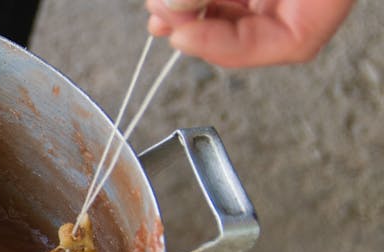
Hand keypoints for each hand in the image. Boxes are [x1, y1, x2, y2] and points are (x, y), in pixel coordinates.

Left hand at [146, 0, 355, 67]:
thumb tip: (175, 6)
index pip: (292, 44)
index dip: (229, 46)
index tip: (184, 37)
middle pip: (255, 32)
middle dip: (199, 31)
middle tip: (163, 21)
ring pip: (238, 15)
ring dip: (192, 15)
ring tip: (160, 8)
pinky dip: (203, 0)